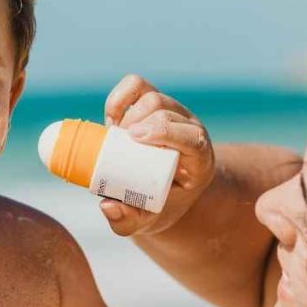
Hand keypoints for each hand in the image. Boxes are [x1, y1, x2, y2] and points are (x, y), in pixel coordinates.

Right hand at [101, 74, 214, 235]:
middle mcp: (191, 130)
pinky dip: (120, 97)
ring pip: (153, 97)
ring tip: (114, 138)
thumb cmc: (154, 205)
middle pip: (167, 112)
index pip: (193, 138)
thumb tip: (107, 206)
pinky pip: (137, 85)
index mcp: (199, 160)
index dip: (166, 132)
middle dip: (139, 123)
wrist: (159, 189)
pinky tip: (111, 118)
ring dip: (128, 114)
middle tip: (116, 144)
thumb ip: (125, 221)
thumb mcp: (143, 221)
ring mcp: (174, 112)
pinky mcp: (154, 101)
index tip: (135, 138)